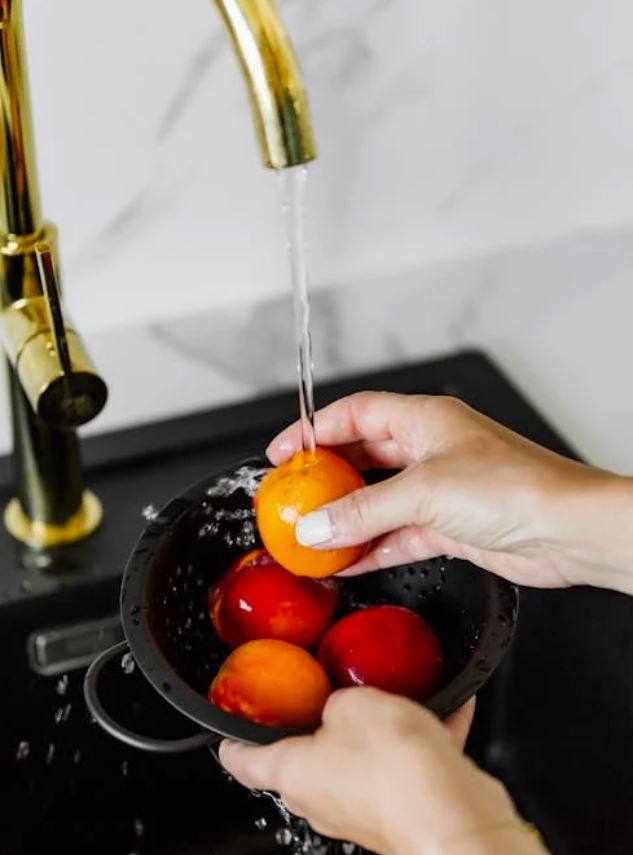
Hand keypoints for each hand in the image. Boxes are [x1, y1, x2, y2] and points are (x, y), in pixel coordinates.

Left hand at [220, 688, 543, 854]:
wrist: (453, 814)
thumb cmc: (395, 771)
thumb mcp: (352, 703)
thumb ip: (338, 696)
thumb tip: (344, 699)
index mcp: (293, 773)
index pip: (242, 761)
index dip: (232, 739)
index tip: (227, 728)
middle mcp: (322, 798)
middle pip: (305, 757)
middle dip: (317, 722)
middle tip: (326, 690)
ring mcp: (363, 807)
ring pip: (362, 757)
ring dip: (378, 727)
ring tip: (398, 694)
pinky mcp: (403, 807)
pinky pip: (409, 762)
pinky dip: (424, 735)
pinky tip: (445, 704)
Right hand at [268, 393, 632, 594]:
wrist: (569, 530)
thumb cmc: (517, 487)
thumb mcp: (424, 491)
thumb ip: (363, 510)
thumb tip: (317, 524)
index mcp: (424, 419)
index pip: (355, 413)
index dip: (315, 429)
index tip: (284, 453)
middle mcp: (430, 450)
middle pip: (363, 456)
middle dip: (326, 478)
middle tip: (292, 498)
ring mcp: (440, 489)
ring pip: (378, 501)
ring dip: (347, 519)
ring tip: (311, 536)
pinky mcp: (449, 526)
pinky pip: (397, 535)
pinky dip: (371, 548)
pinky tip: (346, 562)